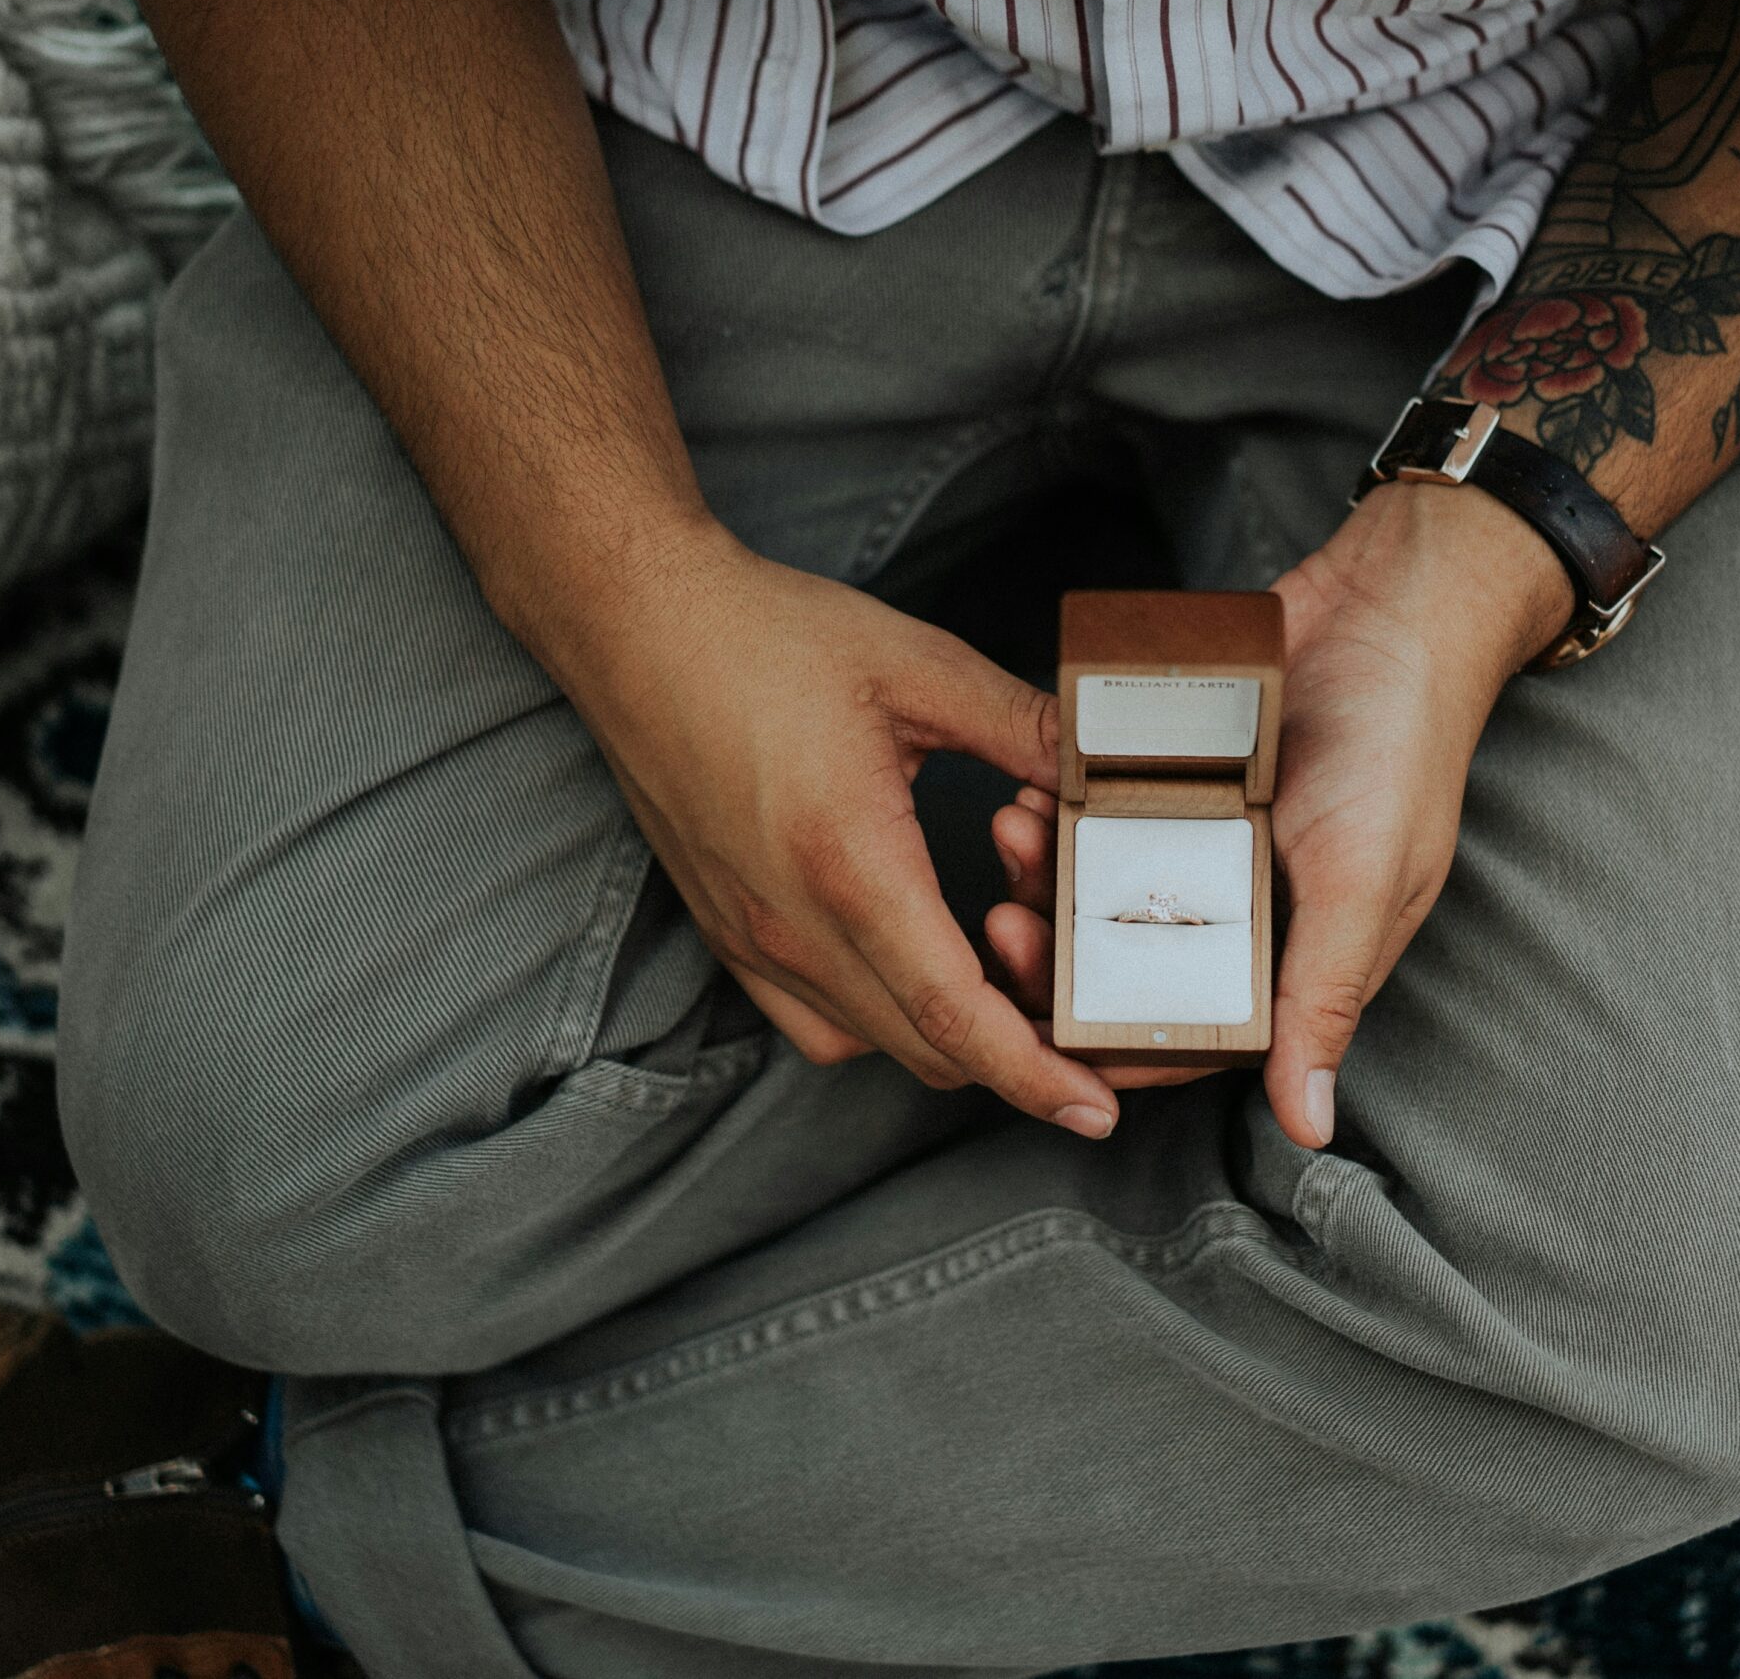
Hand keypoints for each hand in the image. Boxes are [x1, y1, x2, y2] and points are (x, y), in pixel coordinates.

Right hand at [526, 519, 1122, 1138]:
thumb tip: (1108, 762)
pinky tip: (925, 954)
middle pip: (931, 1050)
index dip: (1037, 1075)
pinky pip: (822, 1021)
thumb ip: (1025, 726)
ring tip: (1012, 951)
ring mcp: (751, 941)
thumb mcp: (919, 666)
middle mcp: (793, 927)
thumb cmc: (765, 636)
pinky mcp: (728, 935)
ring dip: (956, 1026)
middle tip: (1091, 1017)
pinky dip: (890, 1016)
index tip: (1099, 1113)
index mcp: (850, 865)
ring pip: (879, 1042)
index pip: (957, 1015)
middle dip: (1022, 1052)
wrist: (631, 626)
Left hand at [981, 480, 1572, 1146]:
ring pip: (1098, 886)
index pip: (1181, 1035)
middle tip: (1003, 921)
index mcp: (1285, 958)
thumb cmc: (1403, 747)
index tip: (1039, 1023)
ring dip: (1046, 871)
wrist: (1395, 605)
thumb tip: (1308, 1128)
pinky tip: (1032, 784)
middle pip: (1122, 966)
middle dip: (1054, 953)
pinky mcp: (1175, 776)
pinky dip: (1064, 802)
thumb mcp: (1366, 884)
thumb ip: (1324, 999)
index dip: (1108, 1043)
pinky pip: (1102, 807)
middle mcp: (1236, 910)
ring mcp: (1200, 841)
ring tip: (1012, 828)